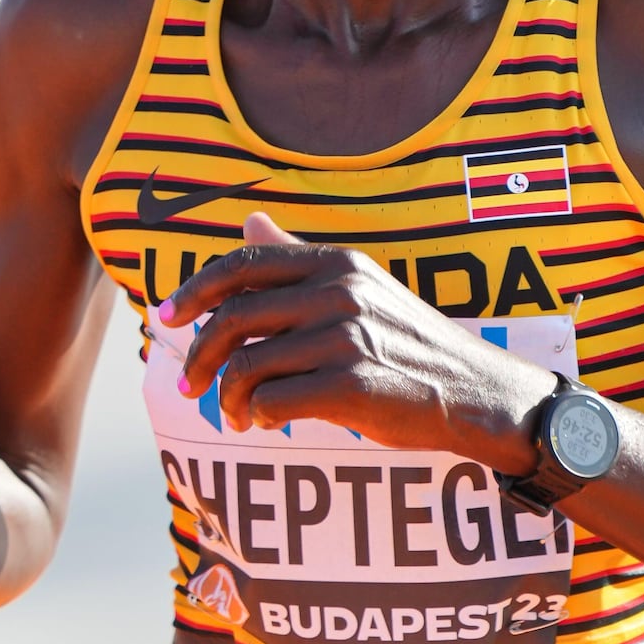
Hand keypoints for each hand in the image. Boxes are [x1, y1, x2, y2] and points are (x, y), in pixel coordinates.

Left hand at [157, 213, 552, 471]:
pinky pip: (272, 401)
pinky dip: (260, 417)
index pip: (243, 264)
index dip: (194, 290)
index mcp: (336, 263)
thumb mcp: (361, 288)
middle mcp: (338, 291)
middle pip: (232, 316)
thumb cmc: (411, 345)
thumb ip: (299, 261)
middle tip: (190, 385)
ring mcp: (345, 337)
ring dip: (230, 399)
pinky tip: (270, 423)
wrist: (477, 394)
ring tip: (238, 416)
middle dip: (198, 355)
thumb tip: (247, 220)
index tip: (167, 316)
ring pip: (246, 366)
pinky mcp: (352, 384)